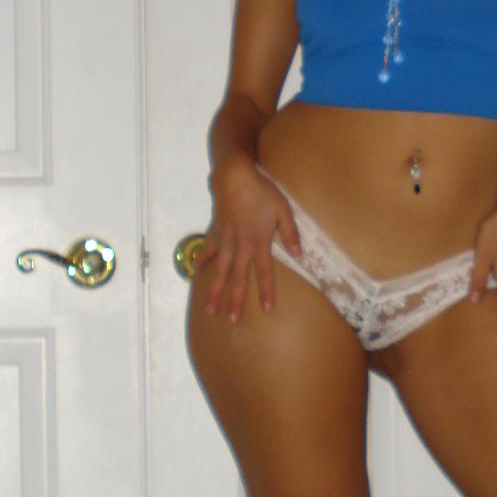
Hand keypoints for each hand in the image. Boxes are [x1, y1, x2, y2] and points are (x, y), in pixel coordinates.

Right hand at [192, 157, 301, 325]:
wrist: (235, 176)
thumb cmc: (262, 191)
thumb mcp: (283, 209)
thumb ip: (290, 233)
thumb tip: (300, 254)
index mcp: (259, 242)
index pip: (265, 273)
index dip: (266, 291)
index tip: (267, 309)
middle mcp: (241, 245)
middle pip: (239, 278)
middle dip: (236, 301)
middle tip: (232, 321)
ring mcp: (226, 239)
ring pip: (220, 270)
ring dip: (215, 290)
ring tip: (210, 308)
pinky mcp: (216, 230)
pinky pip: (209, 248)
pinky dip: (203, 259)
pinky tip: (197, 270)